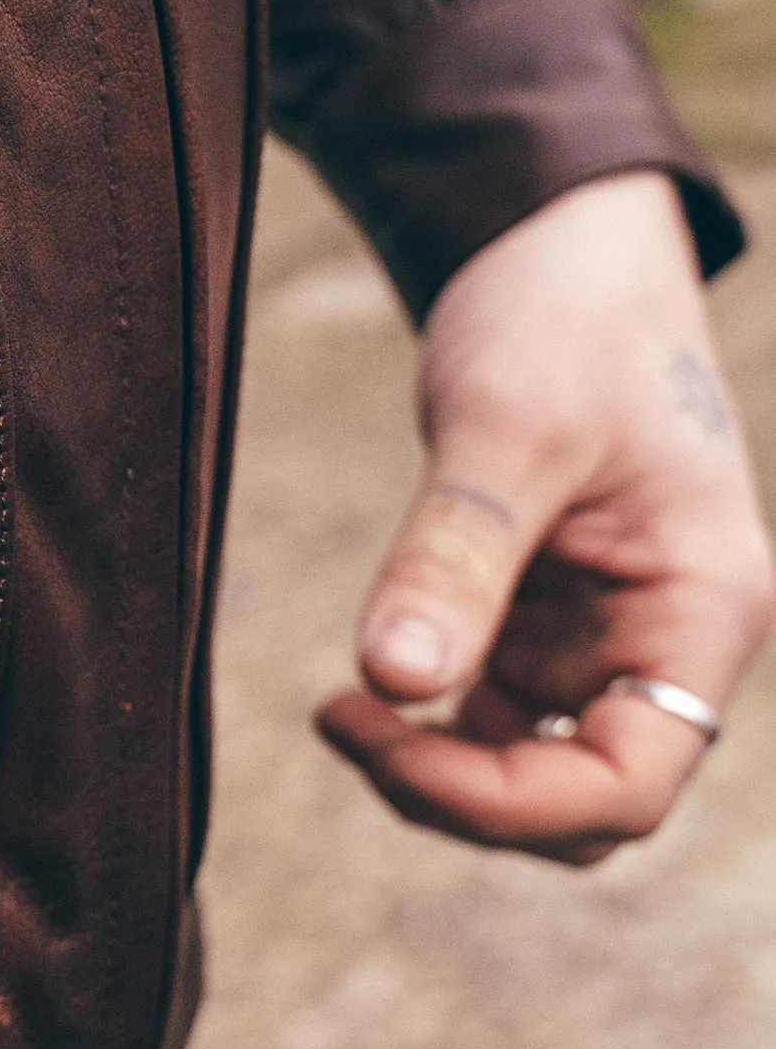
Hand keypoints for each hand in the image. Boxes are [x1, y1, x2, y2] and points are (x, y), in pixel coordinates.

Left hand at [318, 170, 771, 860]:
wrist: (558, 243)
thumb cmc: (564, 313)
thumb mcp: (509, 426)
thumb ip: (457, 555)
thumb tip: (391, 681)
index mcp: (706, 609)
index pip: (628, 785)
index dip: (503, 803)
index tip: (385, 738)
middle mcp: (672, 640)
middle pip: (583, 806)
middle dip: (463, 798)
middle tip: (344, 726)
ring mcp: (612, 637)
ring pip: (536, 774)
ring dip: (440, 770)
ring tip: (341, 710)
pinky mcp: (551, 619)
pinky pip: (501, 720)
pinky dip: (435, 724)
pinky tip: (368, 684)